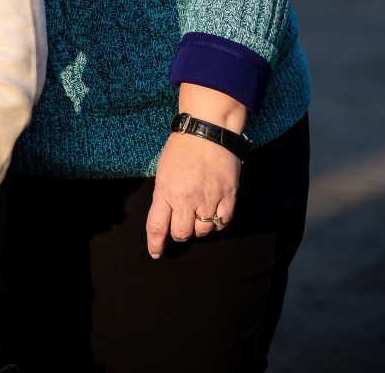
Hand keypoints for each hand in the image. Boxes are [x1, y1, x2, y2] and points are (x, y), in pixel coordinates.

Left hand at [145, 132, 239, 257]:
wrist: (207, 132)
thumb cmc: (181, 150)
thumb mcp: (163, 173)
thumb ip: (163, 197)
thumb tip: (164, 220)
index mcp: (166, 191)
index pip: (157, 227)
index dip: (155, 244)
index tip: (156, 252)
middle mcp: (187, 199)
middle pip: (182, 233)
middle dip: (180, 233)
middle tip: (181, 225)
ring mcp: (209, 198)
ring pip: (204, 231)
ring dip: (199, 228)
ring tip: (198, 214)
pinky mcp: (228, 196)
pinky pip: (223, 222)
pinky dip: (218, 223)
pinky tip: (213, 214)